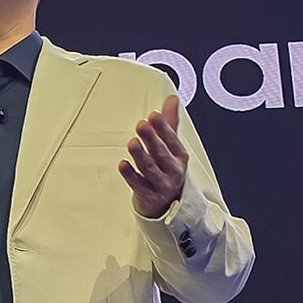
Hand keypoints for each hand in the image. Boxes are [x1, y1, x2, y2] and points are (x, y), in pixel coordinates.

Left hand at [118, 94, 188, 217]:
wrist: (166, 203)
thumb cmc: (166, 169)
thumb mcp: (171, 146)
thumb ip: (169, 122)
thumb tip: (172, 98)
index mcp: (179, 156)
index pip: (172, 140)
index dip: (163, 127)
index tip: (154, 115)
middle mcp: (172, 170)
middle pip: (161, 153)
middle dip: (152, 139)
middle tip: (142, 125)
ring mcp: (161, 184)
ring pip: (150, 168)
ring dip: (141, 155)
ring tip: (132, 143)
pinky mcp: (148, 195)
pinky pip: (138, 184)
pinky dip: (130, 175)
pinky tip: (122, 164)